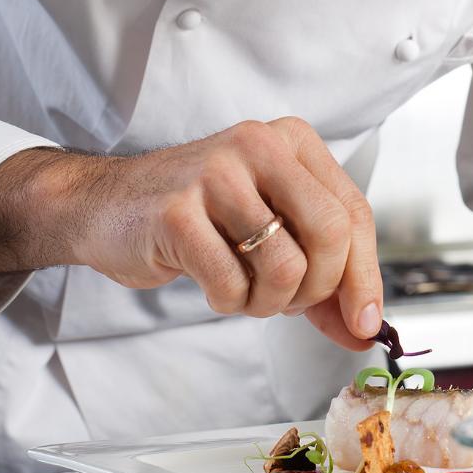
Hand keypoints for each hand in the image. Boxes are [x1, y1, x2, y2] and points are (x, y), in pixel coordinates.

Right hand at [74, 117, 381, 350]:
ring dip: (268, 303)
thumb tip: (366, 330)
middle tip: (289, 303)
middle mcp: (259, 145)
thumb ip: (322, 278)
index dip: (366, 276)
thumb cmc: (198, 217)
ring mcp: (216, 174)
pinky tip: (212, 283)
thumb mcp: (270, 231)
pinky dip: (228, 301)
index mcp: (291, 141)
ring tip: (244, 289)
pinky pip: (232, 284)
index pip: (353, 212)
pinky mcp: (176, 212)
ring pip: (285, 266)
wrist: (106, 205)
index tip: (365, 323)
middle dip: (318, 290)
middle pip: (331, 234)